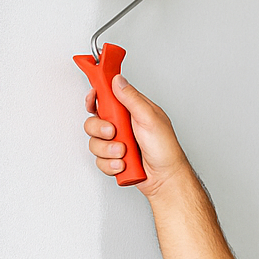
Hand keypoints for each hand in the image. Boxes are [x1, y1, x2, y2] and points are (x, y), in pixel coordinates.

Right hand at [85, 75, 190, 193]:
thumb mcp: (150, 118)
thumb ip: (132, 98)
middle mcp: (122, 126)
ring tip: (124, 153)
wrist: (166, 178)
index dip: (95, 98)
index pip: (106, 99)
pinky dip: (111, 164)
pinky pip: (100, 161)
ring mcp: (117, 143)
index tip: (92, 100)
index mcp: (131, 111)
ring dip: (108, 150)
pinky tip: (124, 164)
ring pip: (95, 143)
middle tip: (114, 133)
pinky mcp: (114, 159)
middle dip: (100, 130)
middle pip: (94, 122)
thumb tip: (118, 80)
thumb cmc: (165, 149)